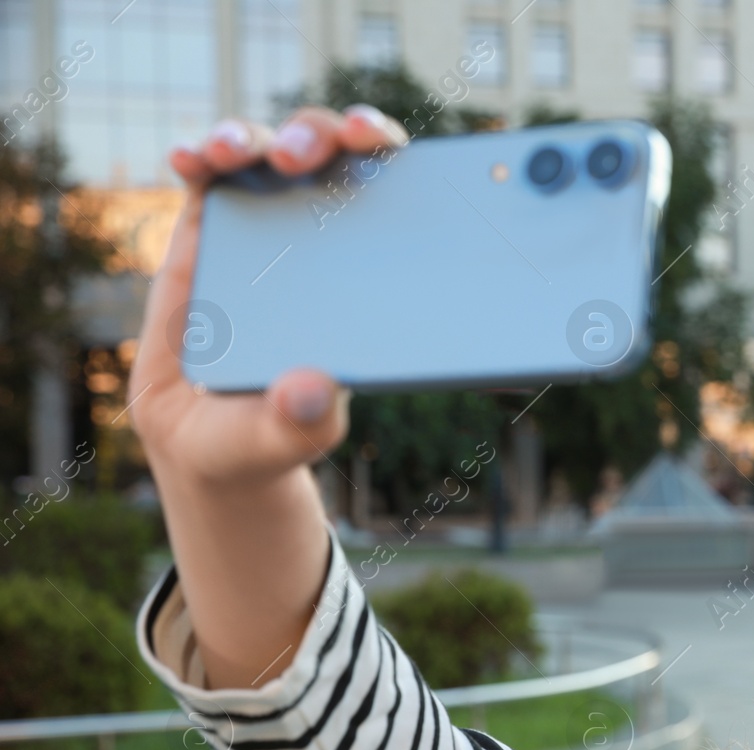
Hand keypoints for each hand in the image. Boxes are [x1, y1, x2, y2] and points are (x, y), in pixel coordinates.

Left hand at [127, 105, 408, 690]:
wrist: (254, 488)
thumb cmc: (228, 461)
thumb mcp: (241, 456)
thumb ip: (274, 431)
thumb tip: (320, 390)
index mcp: (199, 285)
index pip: (205, 198)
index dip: (217, 157)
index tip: (232, 156)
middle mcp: (253, 259)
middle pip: (271, 169)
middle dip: (294, 139)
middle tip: (313, 154)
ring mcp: (308, 265)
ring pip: (331, 180)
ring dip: (351, 148)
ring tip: (373, 145)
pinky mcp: (355, 284)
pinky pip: (377, 222)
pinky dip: (401, 191)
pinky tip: (421, 182)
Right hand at [129, 104, 409, 485]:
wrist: (210, 441)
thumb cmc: (273, 433)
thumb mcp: (291, 437)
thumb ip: (303, 423)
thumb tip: (310, 392)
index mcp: (371, 272)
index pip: (395, 193)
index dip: (390, 156)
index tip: (376, 144)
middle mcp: (326, 238)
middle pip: (332, 155)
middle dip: (320, 134)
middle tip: (300, 155)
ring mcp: (266, 229)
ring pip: (266, 153)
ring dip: (251, 139)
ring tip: (231, 154)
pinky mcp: (210, 233)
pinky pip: (207, 180)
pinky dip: (199, 159)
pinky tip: (189, 160)